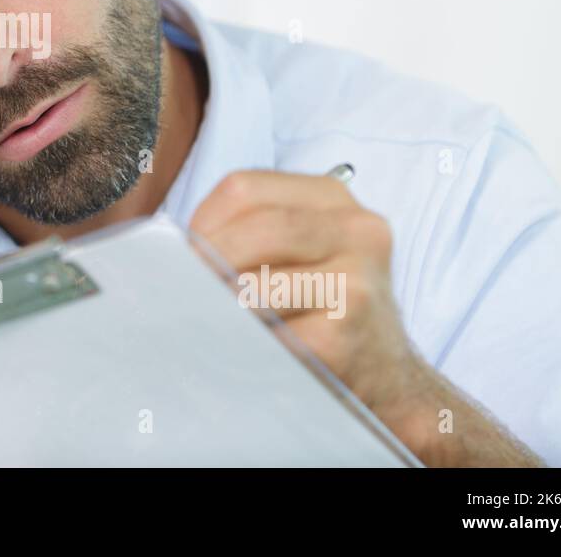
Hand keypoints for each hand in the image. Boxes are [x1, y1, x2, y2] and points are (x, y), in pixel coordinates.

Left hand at [189, 170, 421, 423]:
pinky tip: (234, 348)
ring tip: (202, 318)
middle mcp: (356, 229)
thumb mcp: (297, 250)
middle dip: (206, 262)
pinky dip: (241, 342)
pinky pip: (272, 335)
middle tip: (177, 290)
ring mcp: (356, 281)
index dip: (202, 222)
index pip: (244, 188)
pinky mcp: (346, 334)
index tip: (182, 255)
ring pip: (258, 284)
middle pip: (255, 230)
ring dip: (219, 305)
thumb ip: (245, 234)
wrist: (385, 371)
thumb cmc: (322, 305)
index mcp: (330, 198)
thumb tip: (174, 252)